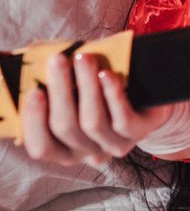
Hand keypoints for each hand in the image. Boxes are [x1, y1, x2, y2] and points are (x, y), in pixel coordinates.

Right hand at [20, 51, 173, 165]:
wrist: (145, 91)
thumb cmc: (96, 88)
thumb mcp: (71, 87)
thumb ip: (47, 81)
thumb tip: (22, 61)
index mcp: (63, 147)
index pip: (41, 146)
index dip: (34, 122)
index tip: (34, 92)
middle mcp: (86, 152)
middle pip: (65, 127)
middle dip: (60, 91)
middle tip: (57, 60)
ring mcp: (113, 146)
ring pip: (92, 122)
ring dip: (86, 86)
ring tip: (83, 57)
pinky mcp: (137, 134)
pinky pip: (122, 119)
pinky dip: (112, 95)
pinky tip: (106, 75)